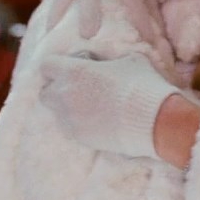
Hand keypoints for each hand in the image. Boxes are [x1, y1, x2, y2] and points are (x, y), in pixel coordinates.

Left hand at [39, 53, 181, 159]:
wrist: (153, 121)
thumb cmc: (141, 84)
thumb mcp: (128, 60)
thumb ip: (110, 60)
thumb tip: (109, 62)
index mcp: (73, 71)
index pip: (46, 65)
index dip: (59, 64)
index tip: (73, 65)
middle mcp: (64, 96)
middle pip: (45, 92)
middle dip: (57, 89)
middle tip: (78, 87)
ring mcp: (70, 120)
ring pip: (57, 113)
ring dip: (68, 108)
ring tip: (91, 106)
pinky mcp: (80, 139)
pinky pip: (70, 128)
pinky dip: (79, 123)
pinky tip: (99, 120)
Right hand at [45, 0, 161, 42]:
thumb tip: (164, 0)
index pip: (152, 3)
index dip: (158, 27)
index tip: (164, 49)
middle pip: (132, 2)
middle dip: (141, 27)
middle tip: (146, 50)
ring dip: (89, 14)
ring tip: (87, 35)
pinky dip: (55, 13)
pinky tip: (52, 30)